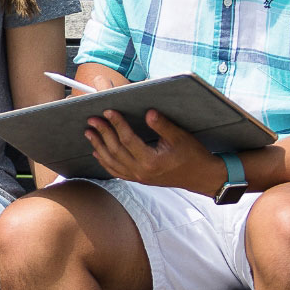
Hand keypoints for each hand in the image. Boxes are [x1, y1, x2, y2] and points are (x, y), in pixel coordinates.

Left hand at [85, 109, 224, 193]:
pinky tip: (97, 153)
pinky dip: (105, 162)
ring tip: (89, 133)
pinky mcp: (139, 179)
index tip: (108, 111)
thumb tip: (148, 113)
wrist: (201, 177)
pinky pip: (117, 172)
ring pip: (112, 162)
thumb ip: (162, 125)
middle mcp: (141, 171)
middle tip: (92, 119)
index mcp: (151, 160)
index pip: (128, 139)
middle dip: (103, 133)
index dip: (117, 124)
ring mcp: (139, 177)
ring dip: (99, 147)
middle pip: (115, 150)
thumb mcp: (180, 137)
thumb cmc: (192, 155)